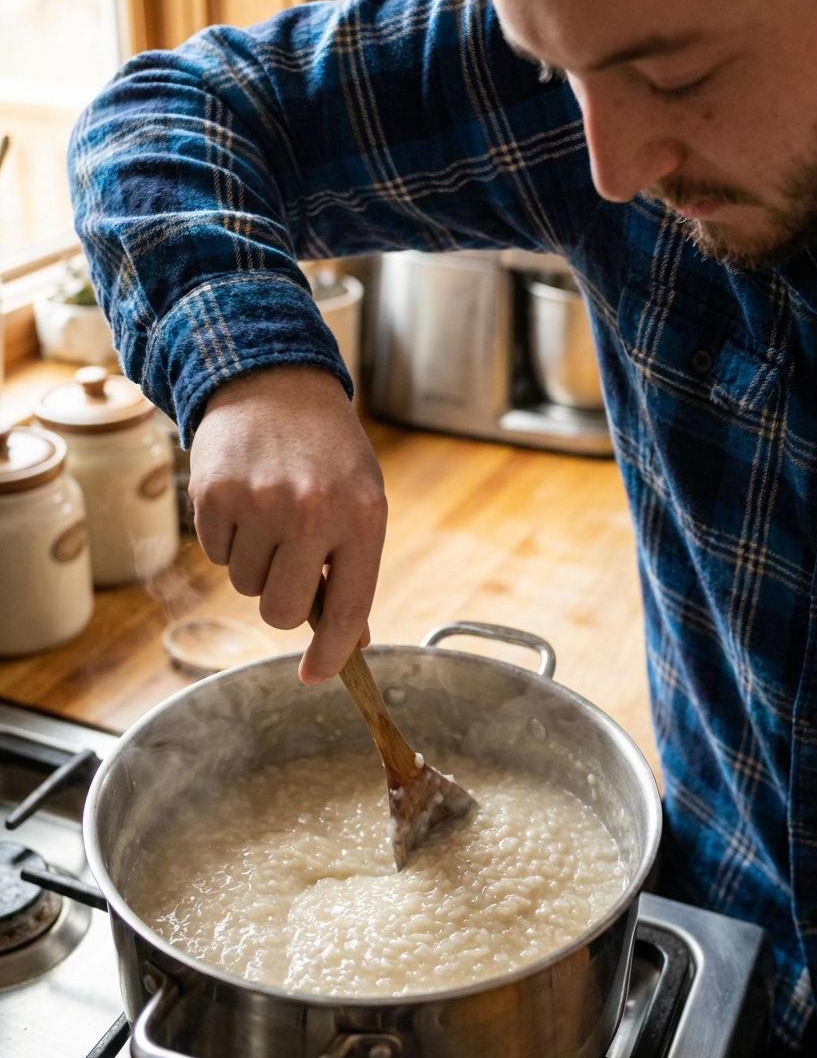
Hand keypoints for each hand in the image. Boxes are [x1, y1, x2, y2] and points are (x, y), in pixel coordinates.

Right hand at [189, 365, 386, 683]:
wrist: (273, 381)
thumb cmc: (327, 453)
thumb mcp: (361, 501)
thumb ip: (355, 570)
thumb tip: (350, 642)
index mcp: (361, 517)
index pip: (347, 609)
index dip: (331, 654)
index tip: (315, 676)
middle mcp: (312, 511)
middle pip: (281, 612)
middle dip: (282, 602)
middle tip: (288, 564)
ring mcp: (260, 503)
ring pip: (245, 585)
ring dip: (255, 563)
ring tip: (270, 514)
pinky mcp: (214, 495)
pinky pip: (216, 555)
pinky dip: (228, 539)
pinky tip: (245, 499)